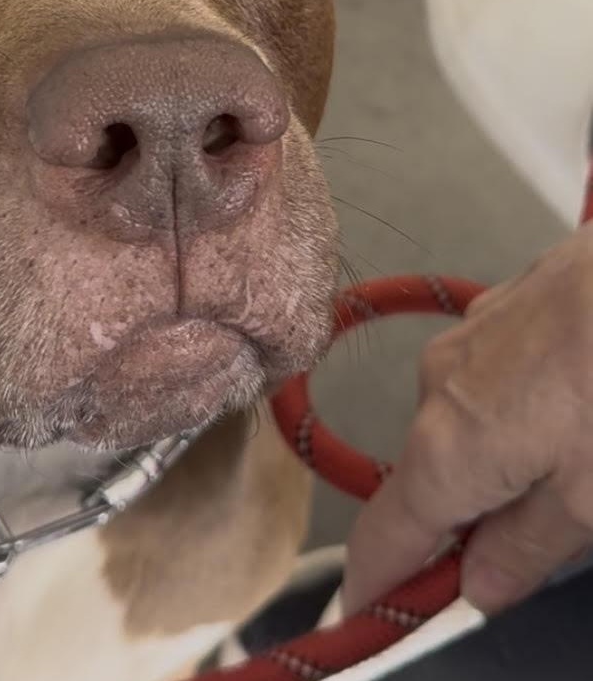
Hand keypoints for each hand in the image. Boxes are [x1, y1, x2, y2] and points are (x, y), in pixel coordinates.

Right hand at [342, 222, 592, 614]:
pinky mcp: (486, 317)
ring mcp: (456, 348)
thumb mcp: (592, 495)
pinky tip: (568, 402)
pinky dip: (507, 412)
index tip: (363, 615)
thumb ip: (528, 548)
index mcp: (447, 453)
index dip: (371, 584)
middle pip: (428, 483)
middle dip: (464, 521)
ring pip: (460, 428)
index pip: (383, 538)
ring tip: (572, 457)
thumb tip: (478, 585)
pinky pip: (480, 384)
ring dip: (493, 460)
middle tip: (522, 548)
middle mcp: (433, 395)